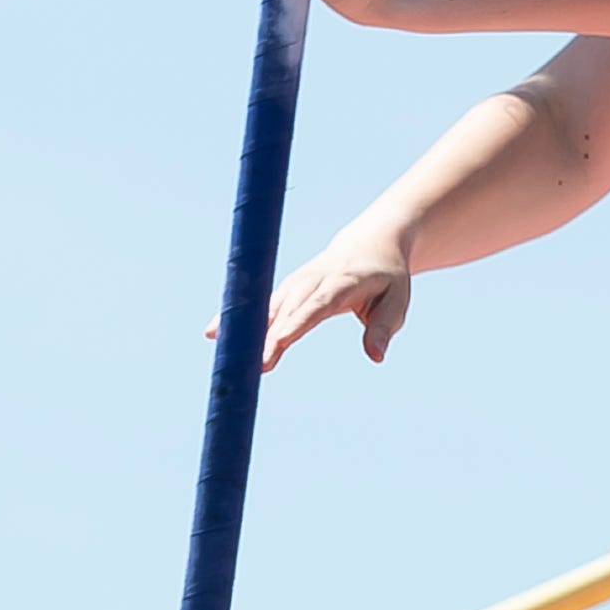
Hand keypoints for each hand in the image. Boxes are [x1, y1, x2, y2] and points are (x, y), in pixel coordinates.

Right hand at [237, 224, 415, 369]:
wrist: (371, 244)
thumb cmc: (386, 277)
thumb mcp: (397, 300)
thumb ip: (384, 327)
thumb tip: (376, 356)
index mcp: (343, 283)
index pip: (317, 306)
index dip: (296, 323)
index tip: (278, 343)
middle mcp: (313, 281)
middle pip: (287, 309)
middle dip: (268, 336)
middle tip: (252, 365)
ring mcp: (296, 283)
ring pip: (268, 307)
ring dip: (248, 330)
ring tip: (227, 356)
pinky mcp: (285, 288)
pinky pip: (261, 305)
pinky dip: (240, 318)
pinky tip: (212, 332)